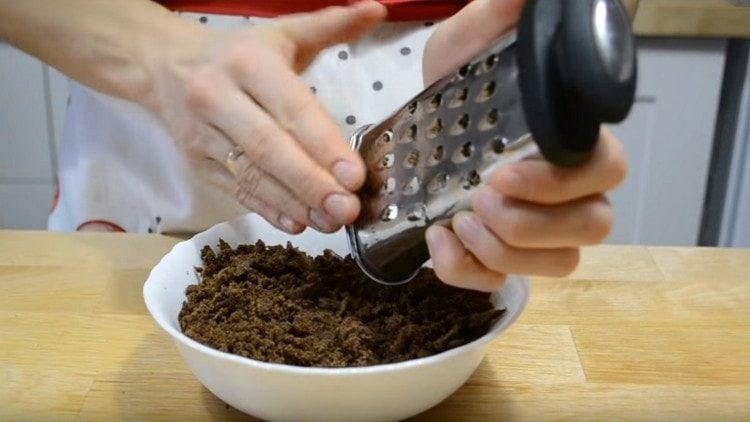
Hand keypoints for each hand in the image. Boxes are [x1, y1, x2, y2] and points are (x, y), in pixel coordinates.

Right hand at [148, 2, 385, 233]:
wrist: (163, 64)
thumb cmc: (237, 53)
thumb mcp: (282, 34)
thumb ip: (331, 25)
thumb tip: (376, 10)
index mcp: (249, 63)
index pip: (292, 109)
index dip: (323, 145)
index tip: (355, 176)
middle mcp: (219, 98)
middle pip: (269, 148)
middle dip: (310, 182)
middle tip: (347, 210)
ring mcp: (202, 135)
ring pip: (251, 175)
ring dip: (293, 203)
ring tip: (330, 223)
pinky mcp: (196, 163)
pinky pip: (234, 190)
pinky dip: (266, 209)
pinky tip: (296, 223)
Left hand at [422, 0, 626, 290]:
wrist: (411, 129)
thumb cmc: (450, 86)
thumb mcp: (465, 45)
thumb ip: (499, 18)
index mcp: (567, 142)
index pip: (604, 170)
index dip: (562, 182)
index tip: (503, 173)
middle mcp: (565, 192)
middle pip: (593, 226)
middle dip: (532, 223)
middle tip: (480, 198)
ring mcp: (535, 230)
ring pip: (560, 263)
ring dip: (506, 252)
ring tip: (458, 220)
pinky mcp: (498, 256)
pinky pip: (503, 283)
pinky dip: (470, 273)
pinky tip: (438, 241)